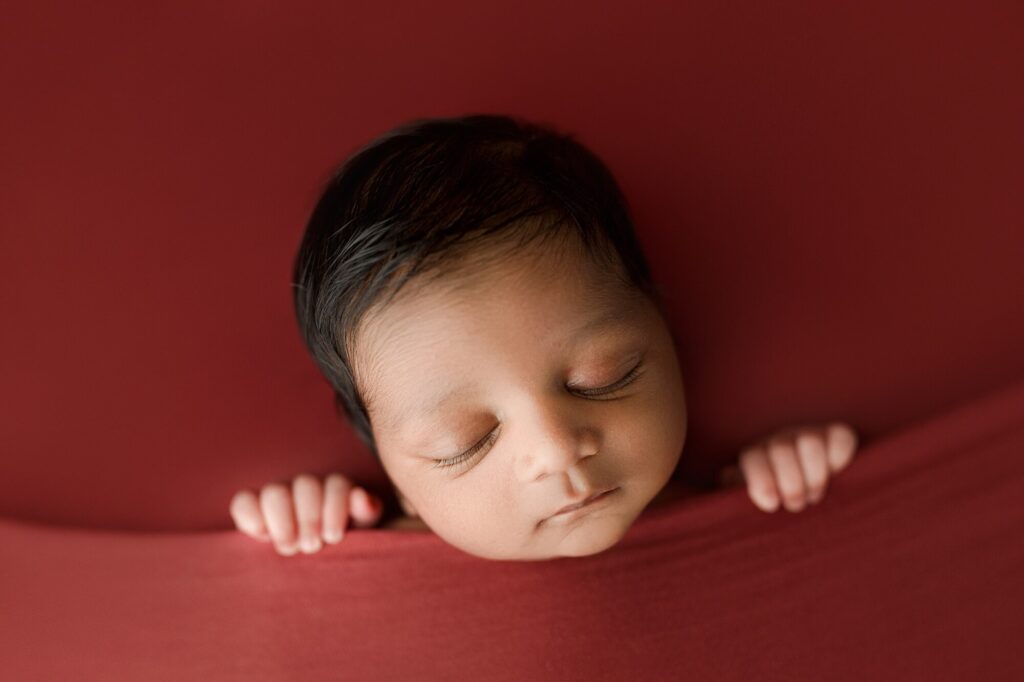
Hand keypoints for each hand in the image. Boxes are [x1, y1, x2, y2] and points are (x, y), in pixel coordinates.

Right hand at [229, 473, 384, 554]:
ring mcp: (279, 497)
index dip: (335, 508)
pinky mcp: (253, 510)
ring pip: (275, 492)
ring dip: (283, 520)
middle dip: (309, 518)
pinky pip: (243, 501)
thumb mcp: (363, 531)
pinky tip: (261, 535)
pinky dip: (249, 516)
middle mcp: (306, 488)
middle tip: (311, 546)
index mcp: (336, 490)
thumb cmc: (345, 546)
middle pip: (305, 485)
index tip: (334, 537)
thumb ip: (366, 513)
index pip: (337, 485)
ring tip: (290, 547)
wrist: (321, 565)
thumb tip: (363, 499)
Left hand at [719, 422, 858, 512]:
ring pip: (809, 442)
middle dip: (791, 484)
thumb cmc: (775, 503)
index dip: (761, 480)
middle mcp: (780, 441)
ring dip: (814, 475)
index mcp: (756, 456)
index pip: (752, 458)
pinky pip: (840, 438)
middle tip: (796, 505)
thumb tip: (725, 485)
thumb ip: (735, 498)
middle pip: (780, 450)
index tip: (770, 504)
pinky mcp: (837, 435)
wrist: (807, 487)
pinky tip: (837, 477)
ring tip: (814, 496)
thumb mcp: (751, 504)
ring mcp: (808, 435)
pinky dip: (839, 459)